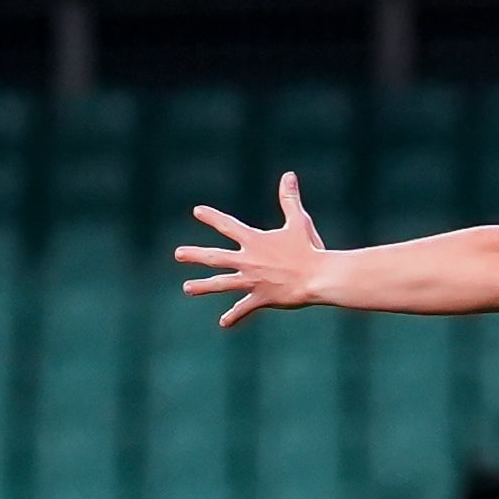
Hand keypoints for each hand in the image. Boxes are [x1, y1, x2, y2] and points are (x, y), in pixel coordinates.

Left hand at [175, 173, 328, 326]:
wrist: (319, 277)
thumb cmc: (310, 249)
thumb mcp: (299, 222)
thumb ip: (289, 199)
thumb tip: (288, 175)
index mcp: (255, 241)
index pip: (228, 225)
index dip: (212, 217)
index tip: (197, 211)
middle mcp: (248, 261)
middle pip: (215, 257)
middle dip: (195, 255)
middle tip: (179, 254)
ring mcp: (252, 281)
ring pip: (222, 284)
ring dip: (203, 286)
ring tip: (187, 288)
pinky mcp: (262, 298)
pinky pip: (244, 308)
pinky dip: (234, 316)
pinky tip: (223, 323)